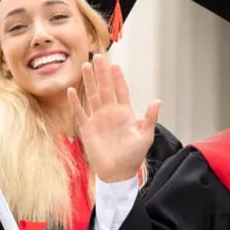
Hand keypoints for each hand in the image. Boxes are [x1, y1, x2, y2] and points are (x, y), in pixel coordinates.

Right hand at [68, 54, 159, 182]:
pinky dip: (75, 102)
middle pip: (104, 89)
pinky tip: (72, 90)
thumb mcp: (145, 136)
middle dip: (101, 73)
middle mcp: (110, 113)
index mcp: (125, 113)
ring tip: (85, 66)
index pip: (121, 91)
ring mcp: (97, 119)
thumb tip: (157, 101)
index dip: (118, 79)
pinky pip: (79, 113)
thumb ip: (149, 118)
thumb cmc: (134, 156)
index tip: (114, 65)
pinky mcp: (87, 129)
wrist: (118, 172)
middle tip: (97, 57)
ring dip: (88, 82)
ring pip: (92, 96)